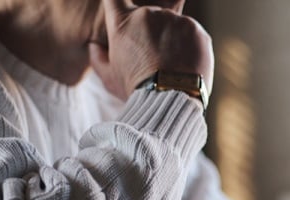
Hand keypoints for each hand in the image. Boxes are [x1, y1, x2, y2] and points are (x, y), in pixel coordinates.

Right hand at [89, 0, 213, 100]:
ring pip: (172, 24)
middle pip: (149, 15)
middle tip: (154, 57)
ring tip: (170, 66)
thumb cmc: (137, 91)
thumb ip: (98, 58)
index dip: (120, 5)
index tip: (127, 17)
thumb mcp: (110, 78)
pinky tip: (184, 65)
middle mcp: (148, 14)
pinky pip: (192, 33)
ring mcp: (174, 20)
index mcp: (123, 23)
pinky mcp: (196, 29)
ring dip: (172, 39)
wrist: (171, 101)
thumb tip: (93, 46)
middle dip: (151, 31)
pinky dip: (190, 46)